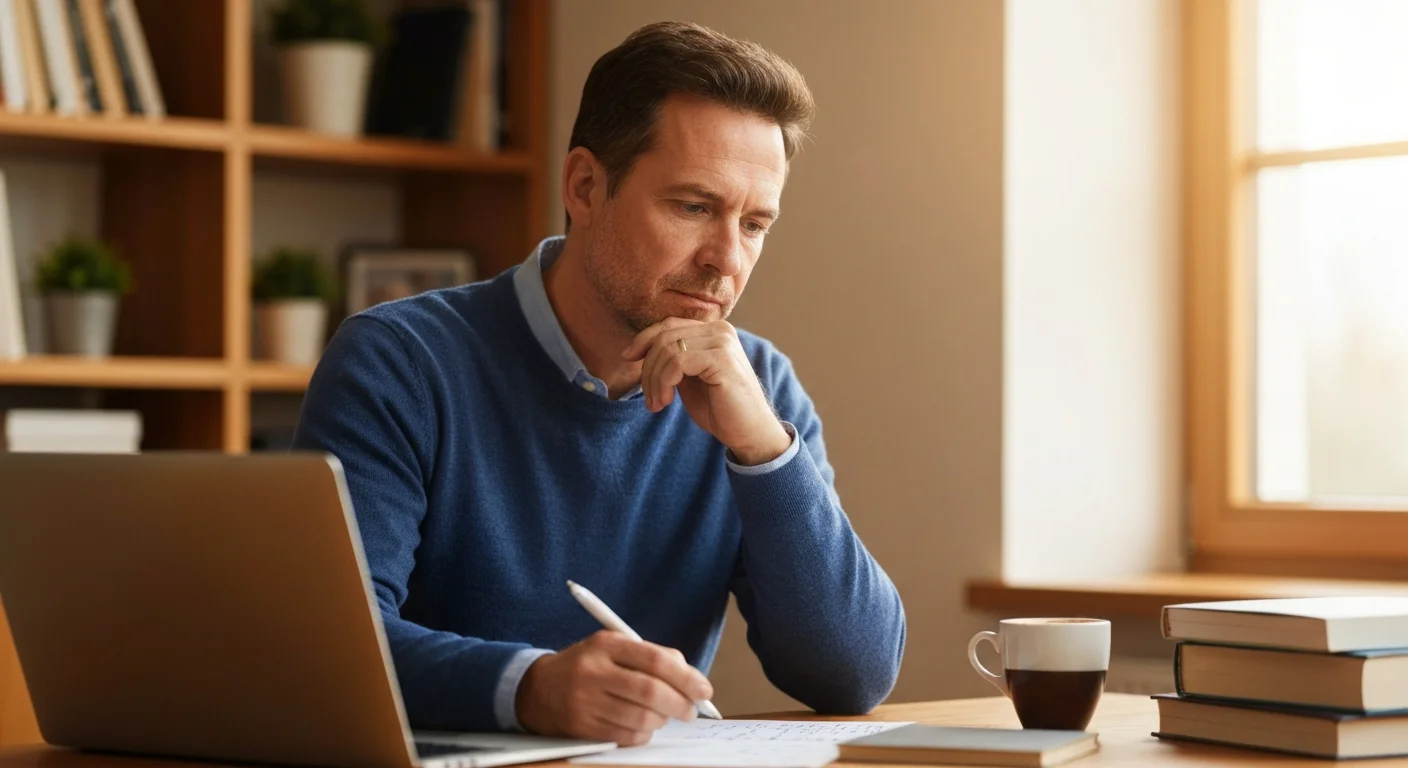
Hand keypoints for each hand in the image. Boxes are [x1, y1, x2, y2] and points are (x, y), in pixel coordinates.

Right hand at [515, 630, 713, 745]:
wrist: (538, 689)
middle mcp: (594, 671)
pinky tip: (643, 725)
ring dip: (663, 720)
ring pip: (641, 718)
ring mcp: (586, 701)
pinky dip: (644, 733)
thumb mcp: (613, 648)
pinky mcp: (582, 727)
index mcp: (606, 644)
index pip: (655, 660)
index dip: (687, 677)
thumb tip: (690, 676)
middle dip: (680, 704)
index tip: (704, 690)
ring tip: (666, 716)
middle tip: (691, 710)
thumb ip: (650, 656)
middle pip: (651, 692)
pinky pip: (627, 736)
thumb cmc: (588, 666)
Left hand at [622, 318, 790, 464]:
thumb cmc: (720, 408)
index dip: (644, 339)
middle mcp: (720, 330)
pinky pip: (677, 362)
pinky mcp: (722, 358)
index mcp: (713, 331)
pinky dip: (663, 383)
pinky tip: (666, 402)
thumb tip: (640, 349)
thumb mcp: (689, 379)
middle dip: (648, 369)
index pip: (669, 324)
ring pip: (667, 349)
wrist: (750, 433)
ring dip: (654, 380)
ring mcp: (723, 342)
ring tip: (657, 404)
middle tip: (650, 400)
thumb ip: (673, 360)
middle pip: (664, 336)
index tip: (627, 357)